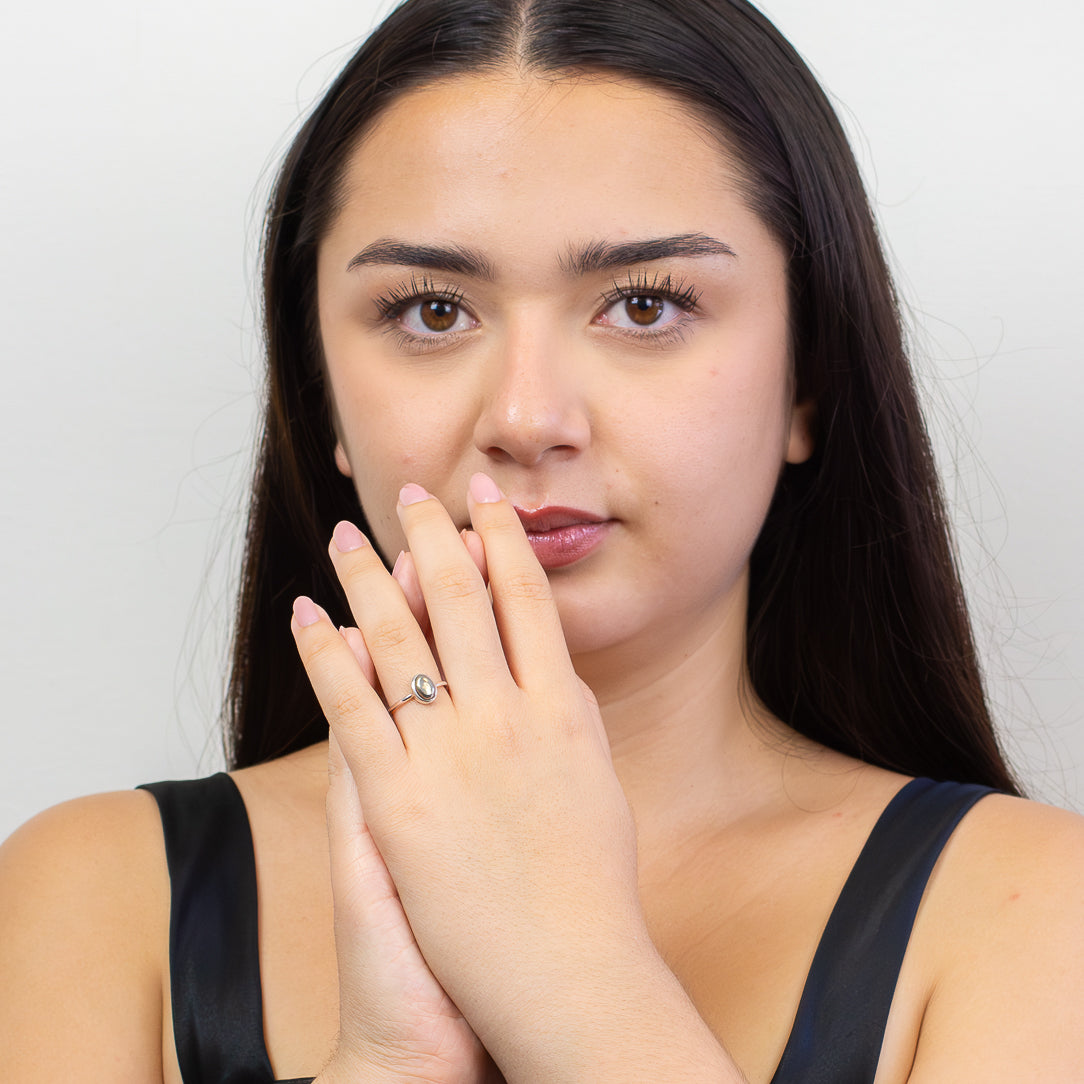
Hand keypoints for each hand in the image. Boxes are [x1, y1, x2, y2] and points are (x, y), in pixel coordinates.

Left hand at [292, 473, 645, 1077]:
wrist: (563, 974)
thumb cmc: (590, 888)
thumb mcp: (598, 785)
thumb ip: (572, 720)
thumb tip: (551, 667)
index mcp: (564, 708)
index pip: (527, 599)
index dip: (501, 541)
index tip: (483, 501)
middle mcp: (507, 715)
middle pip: (462, 600)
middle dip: (433, 538)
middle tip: (411, 495)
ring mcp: (449, 753)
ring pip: (400, 637)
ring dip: (370, 576)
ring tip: (347, 535)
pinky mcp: (396, 797)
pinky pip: (351, 705)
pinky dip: (325, 652)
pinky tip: (307, 612)